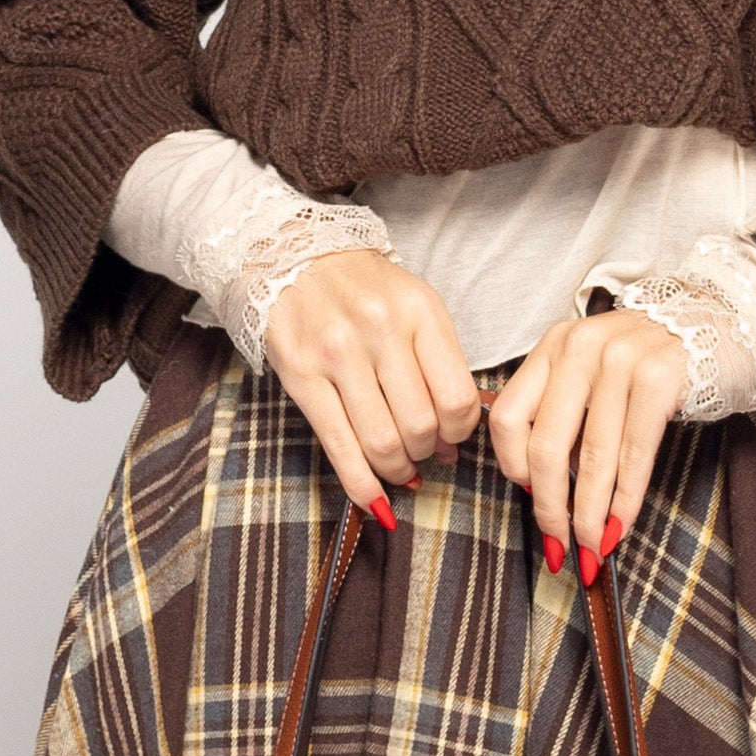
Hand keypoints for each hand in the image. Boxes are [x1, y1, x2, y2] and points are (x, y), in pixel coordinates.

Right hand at [265, 249, 482, 523]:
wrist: (295, 257)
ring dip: (396, 468)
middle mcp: (380, 330)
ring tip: (398, 466)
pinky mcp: (301, 374)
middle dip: (426, 452)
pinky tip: (372, 498)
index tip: (452, 437)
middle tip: (422, 453)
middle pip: (420, 425)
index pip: (457, 397)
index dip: (461, 432)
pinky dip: (360, 484)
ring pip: (381, 441)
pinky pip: (338, 446)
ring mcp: (337, 353)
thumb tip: (452, 441)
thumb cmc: (366, 290)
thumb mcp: (416, 306)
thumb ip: (439, 365)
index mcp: (420, 311)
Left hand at [487, 307, 689, 579]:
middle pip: (545, 444)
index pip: (506, 415)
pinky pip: (633, 455)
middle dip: (549, 507)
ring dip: (589, 515)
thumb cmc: (651, 360)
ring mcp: (620, 359)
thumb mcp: (596, 370)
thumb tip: (540, 489)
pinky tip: (620, 526)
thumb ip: (566, 414)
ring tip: (590, 548)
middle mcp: (580, 346)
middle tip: (558, 544)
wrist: (722, 322)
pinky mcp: (658, 378)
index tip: (530, 496)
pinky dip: (624, 501)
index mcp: (554, 344)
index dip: (512, 467)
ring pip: (591, 457)